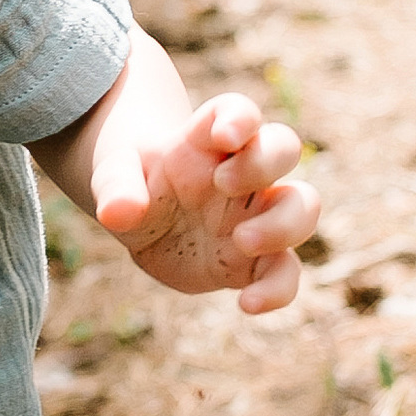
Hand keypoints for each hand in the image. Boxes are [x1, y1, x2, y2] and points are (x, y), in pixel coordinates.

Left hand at [91, 89, 317, 316]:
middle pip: (284, 147)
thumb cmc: (132, 182)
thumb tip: (119, 213)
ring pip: (303, 205)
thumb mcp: (112, 176)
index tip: (226, 135)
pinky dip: (278, 289)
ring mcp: (255, 214)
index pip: (237, 112)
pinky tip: (247, 303)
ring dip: (284, 223)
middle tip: (225, 183)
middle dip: (266, 161)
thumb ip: (116, 186)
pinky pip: (286, 271)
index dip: (240, 117)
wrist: (140, 218)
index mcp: (206, 140)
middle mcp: (241, 172)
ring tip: (240, 241)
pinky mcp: (255, 259)